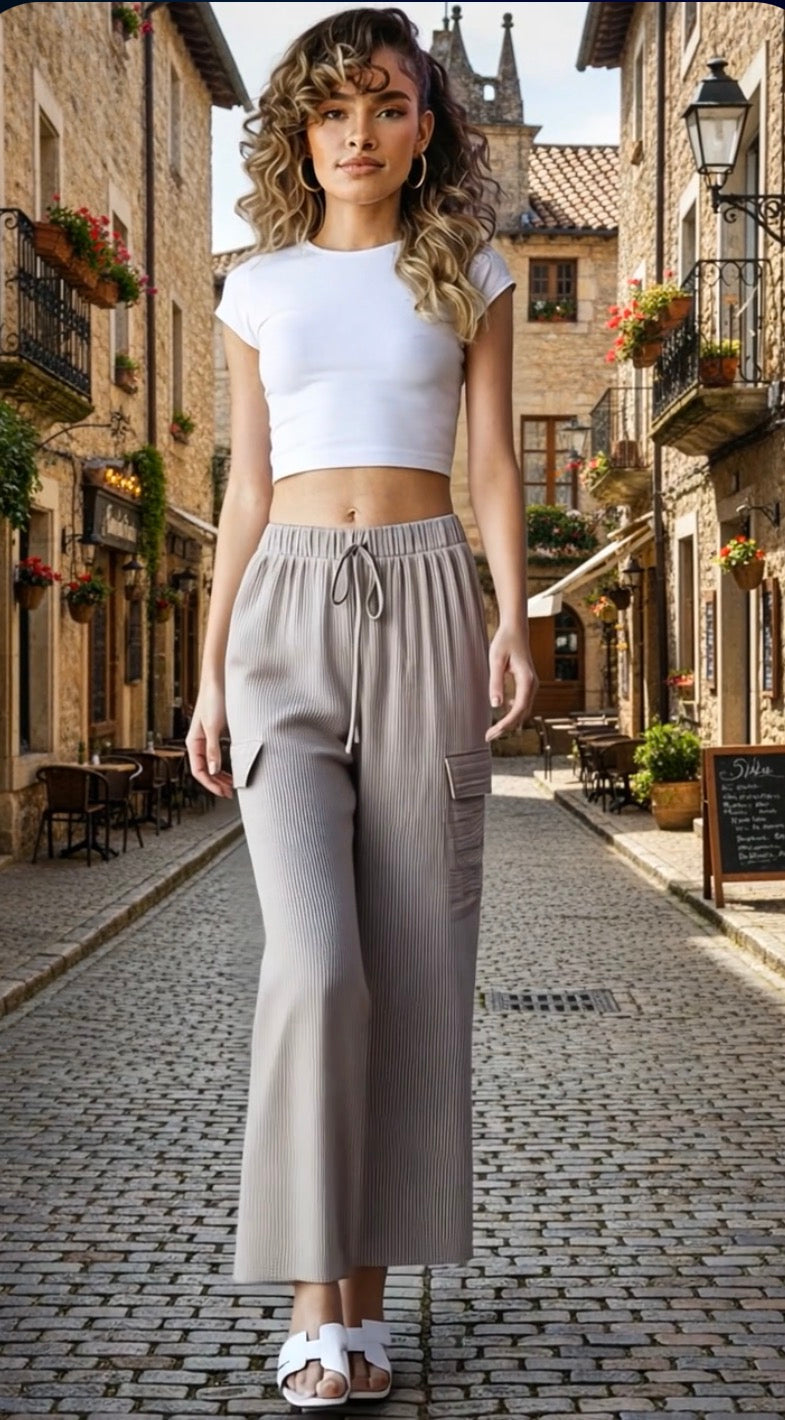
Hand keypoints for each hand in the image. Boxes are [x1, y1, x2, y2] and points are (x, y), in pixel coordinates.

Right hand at [185, 684, 234, 798]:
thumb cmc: (213, 700)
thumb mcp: (213, 727)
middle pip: (205, 770)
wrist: (219, 681)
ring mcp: (207, 739)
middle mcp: (198, 742)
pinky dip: (224, 765)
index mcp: (193, 742)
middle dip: (217, 783)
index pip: (198, 771)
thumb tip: (213, 770)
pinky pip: (218, 755)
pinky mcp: (216, 733)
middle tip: (231, 793)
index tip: (224, 792)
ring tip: (233, 784)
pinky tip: (233, 769)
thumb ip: (213, 749)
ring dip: (221, 776)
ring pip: (212, 764)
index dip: (210, 784)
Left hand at [485, 625, 538, 742]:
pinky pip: (522, 705)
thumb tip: (495, 705)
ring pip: (523, 711)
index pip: (518, 709)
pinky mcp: (527, 685)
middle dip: (506, 727)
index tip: (493, 732)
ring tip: (493, 731)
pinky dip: (512, 714)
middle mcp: (532, 685)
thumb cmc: (504, 642)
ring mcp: (531, 686)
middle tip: (488, 737)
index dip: (506, 723)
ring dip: (509, 722)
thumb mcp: (495, 661)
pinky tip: (501, 715)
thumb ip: (496, 683)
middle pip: (521, 714)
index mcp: (526, 680)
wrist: (515, 630)